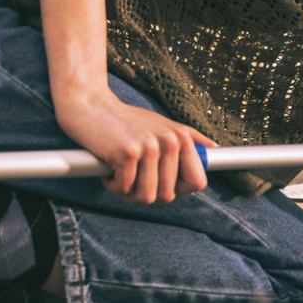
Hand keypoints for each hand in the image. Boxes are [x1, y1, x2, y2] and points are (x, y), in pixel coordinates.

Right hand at [54, 89, 217, 202]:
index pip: (197, 183)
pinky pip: (124, 189)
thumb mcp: (163, 124)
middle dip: (147, 191)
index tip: (160, 183)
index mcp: (183, 138)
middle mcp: (171, 142)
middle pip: (168, 194)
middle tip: (131, 176)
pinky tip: (107, 168)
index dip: (178, 189)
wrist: (89, 105)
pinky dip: (112, 185)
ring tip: (119, 173)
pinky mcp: (127, 153)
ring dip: (128, 192)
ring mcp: (150, 147)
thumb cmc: (125, 119)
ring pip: (146, 196)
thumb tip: (213, 148)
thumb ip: (189, 137)